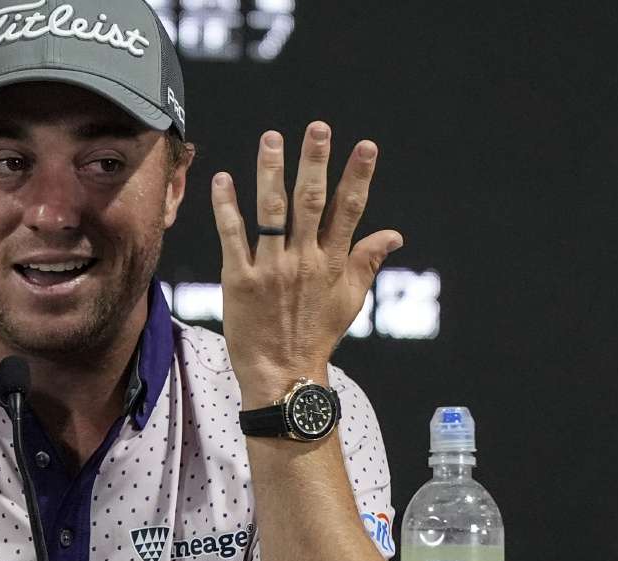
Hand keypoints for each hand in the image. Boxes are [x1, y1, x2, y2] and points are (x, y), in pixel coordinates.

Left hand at [210, 122, 402, 403]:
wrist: (282, 374)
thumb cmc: (315, 336)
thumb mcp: (349, 300)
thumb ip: (367, 261)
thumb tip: (394, 234)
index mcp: (332, 263)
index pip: (350, 211)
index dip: (358, 176)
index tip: (365, 145)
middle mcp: (304, 261)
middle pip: (312, 202)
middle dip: (315, 162)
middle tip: (317, 128)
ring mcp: (272, 269)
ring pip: (272, 212)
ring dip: (271, 172)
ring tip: (272, 139)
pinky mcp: (240, 280)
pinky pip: (233, 236)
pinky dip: (227, 207)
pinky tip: (223, 180)